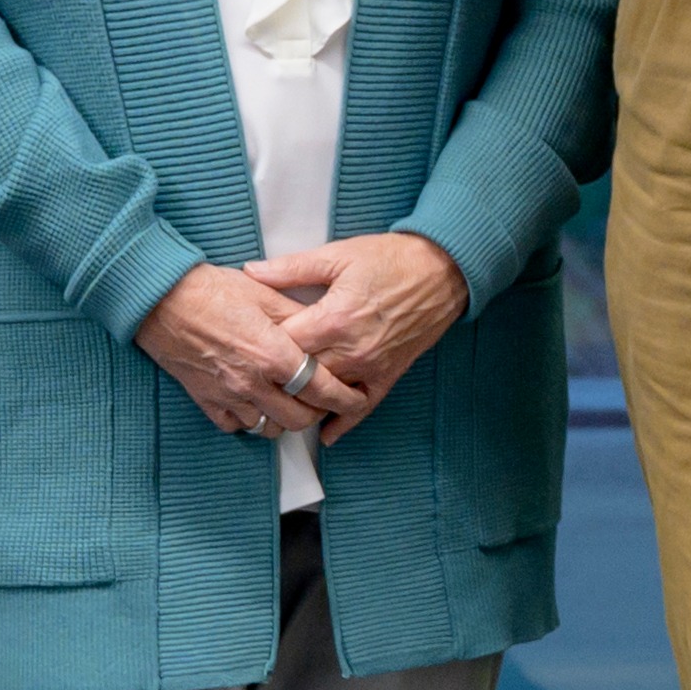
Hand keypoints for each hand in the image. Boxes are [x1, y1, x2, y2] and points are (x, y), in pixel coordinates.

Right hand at [132, 262, 362, 443]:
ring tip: (290, 401)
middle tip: (322, 400)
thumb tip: (325, 327)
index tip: (355, 398)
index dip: (344, 398)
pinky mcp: (205, 400)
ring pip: (268, 428)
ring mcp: (227, 395)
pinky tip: (256, 403)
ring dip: (283, 418)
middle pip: (298, 418)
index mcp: (272, 354)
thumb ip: (298, 316)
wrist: (160, 298)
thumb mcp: (265, 293)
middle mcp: (252, 382)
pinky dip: (250, 420)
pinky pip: (235, 426)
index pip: (320, 389)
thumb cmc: (212, 289)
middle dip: (317, 413)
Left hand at [243, 231, 464, 429]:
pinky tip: (325, 433)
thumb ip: (291, 268)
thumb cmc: (391, 260)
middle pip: (300, 377)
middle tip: (256, 378)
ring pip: (325, 397)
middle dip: (276, 378)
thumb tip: (252, 271)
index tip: (248, 344)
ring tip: (279, 404)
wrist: (442, 271)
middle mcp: (350, 350)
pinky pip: (361, 407)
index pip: (283, 346)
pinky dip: (342, 423)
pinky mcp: (388, 376)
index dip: (262, 346)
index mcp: (332, 318)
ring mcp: (370, 367)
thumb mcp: (338, 255)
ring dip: (303, 402)